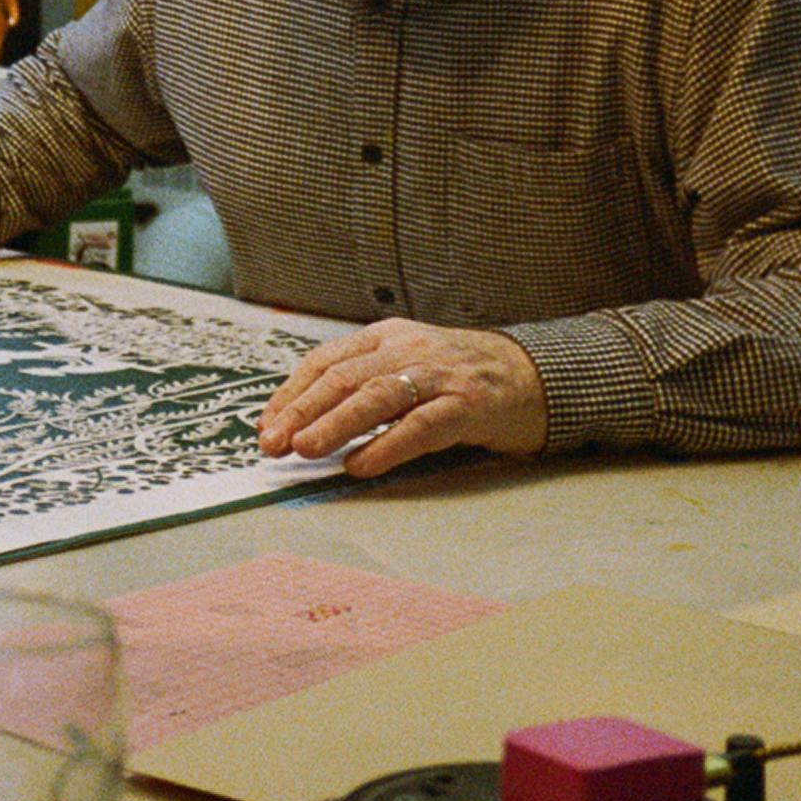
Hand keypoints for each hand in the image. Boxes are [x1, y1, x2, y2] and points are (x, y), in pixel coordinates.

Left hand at [257, 322, 546, 478]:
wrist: (534, 375)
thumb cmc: (460, 377)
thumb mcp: (407, 365)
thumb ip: (363, 385)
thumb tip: (303, 424)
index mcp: (386, 336)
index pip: (326, 361)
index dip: (291, 393)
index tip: (266, 424)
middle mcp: (408, 349)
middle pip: (344, 377)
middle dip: (301, 411)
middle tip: (272, 443)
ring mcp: (439, 375)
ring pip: (376, 396)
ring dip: (335, 424)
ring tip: (304, 449)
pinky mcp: (467, 405)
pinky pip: (420, 426)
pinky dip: (386, 446)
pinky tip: (360, 465)